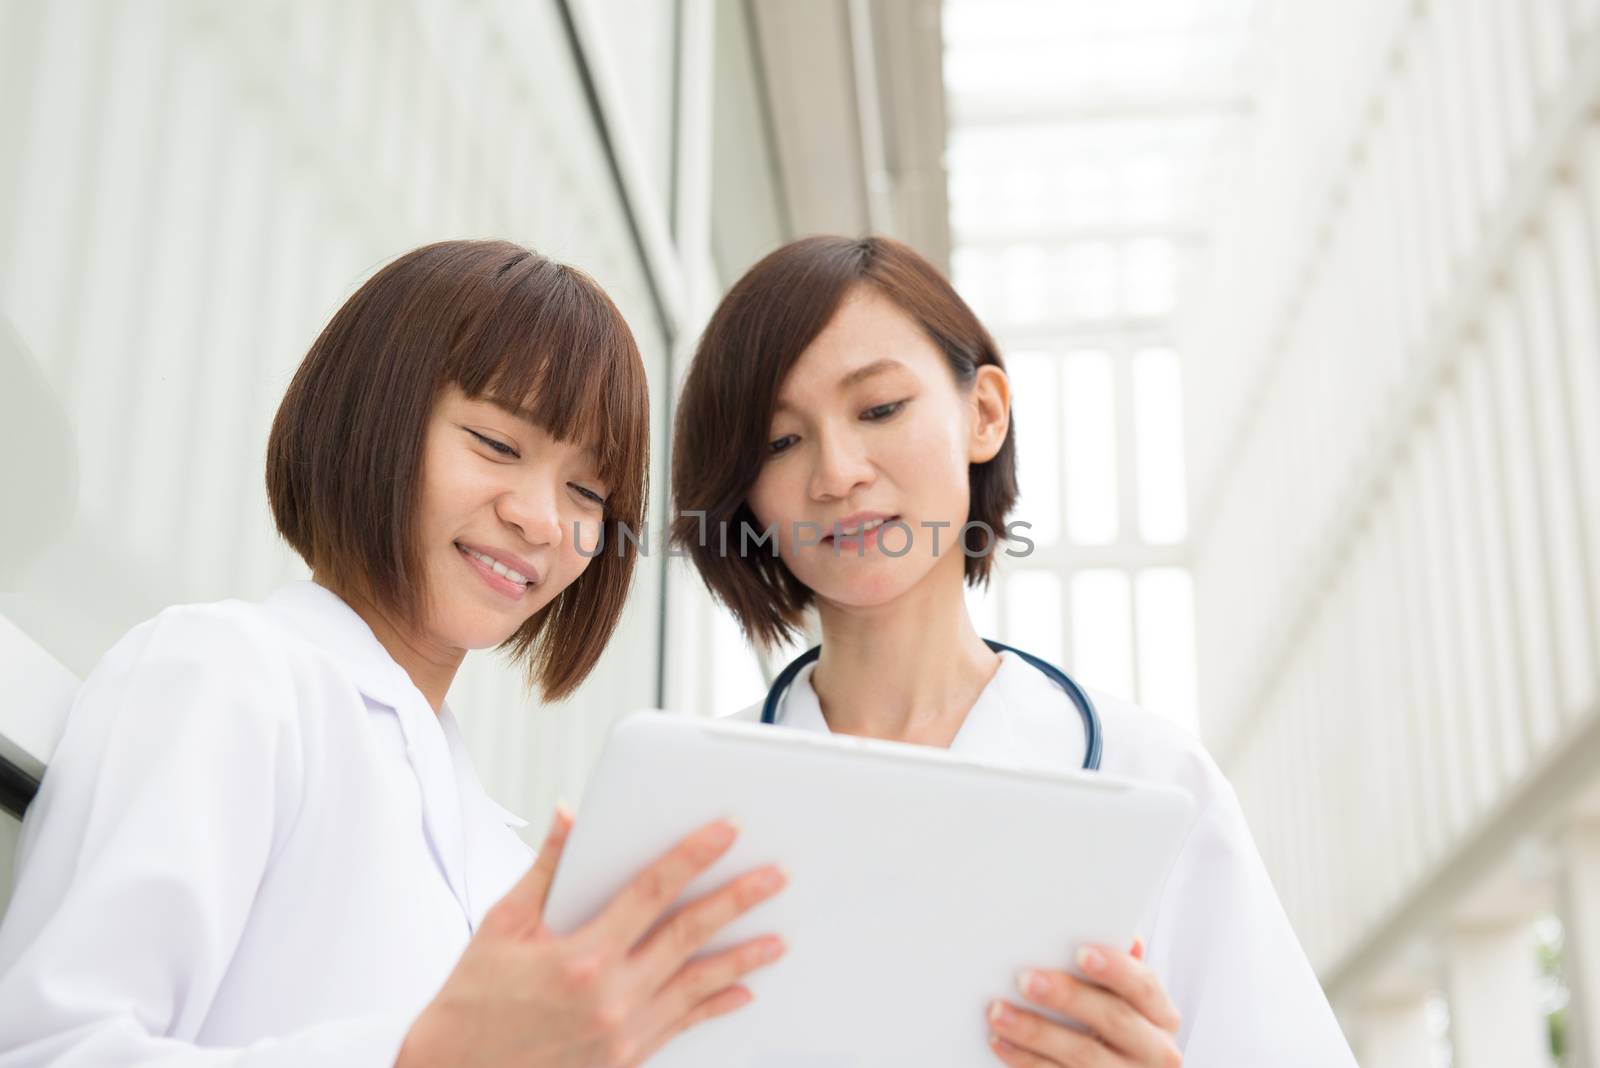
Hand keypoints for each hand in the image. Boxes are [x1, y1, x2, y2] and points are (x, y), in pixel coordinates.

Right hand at [397, 809, 786, 1067]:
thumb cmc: (473, 1002)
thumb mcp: (502, 926)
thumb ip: (545, 868)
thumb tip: (569, 816)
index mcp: (580, 956)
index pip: (651, 891)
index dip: (693, 856)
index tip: (726, 832)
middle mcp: (610, 997)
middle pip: (688, 935)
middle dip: (738, 900)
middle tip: (774, 877)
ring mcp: (623, 1034)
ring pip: (697, 985)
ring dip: (742, 959)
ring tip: (777, 939)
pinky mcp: (626, 1061)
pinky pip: (683, 1026)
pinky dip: (714, 1006)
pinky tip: (742, 992)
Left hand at [985, 939, 1181, 1067]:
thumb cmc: (1115, 1027)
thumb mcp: (1126, 1002)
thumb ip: (1118, 970)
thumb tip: (1121, 935)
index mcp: (1161, 1016)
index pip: (1144, 986)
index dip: (1115, 969)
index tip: (1081, 952)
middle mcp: (1155, 1052)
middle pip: (1113, 1019)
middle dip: (1067, 997)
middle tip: (1026, 980)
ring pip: (1082, 1055)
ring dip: (1035, 1032)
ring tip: (999, 1012)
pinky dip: (1026, 1061)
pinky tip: (1001, 1042)